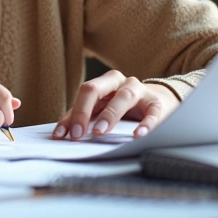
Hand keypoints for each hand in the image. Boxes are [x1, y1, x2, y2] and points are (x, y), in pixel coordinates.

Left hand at [53, 70, 179, 140]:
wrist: (158, 105)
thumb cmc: (123, 108)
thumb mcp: (102, 110)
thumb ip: (81, 118)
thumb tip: (60, 133)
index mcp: (104, 83)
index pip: (84, 93)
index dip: (73, 112)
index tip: (64, 135)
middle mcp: (120, 82)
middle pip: (97, 89)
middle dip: (84, 110)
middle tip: (77, 134)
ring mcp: (140, 91)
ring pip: (124, 96)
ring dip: (110, 114)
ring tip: (100, 132)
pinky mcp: (157, 104)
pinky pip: (152, 112)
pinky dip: (146, 123)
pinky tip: (139, 135)